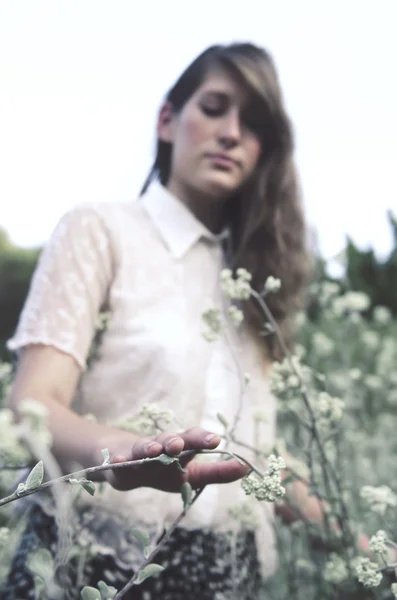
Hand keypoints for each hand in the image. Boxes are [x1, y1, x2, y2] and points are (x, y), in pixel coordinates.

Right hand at [104, 427, 248, 491]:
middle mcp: (162, 447)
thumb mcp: (191, 474)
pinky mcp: (119, 461)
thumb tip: (247, 468)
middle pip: (173, 440)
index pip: (196, 441)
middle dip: (182, 440)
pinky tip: (118, 461)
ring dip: (152, 447)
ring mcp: (139, 453)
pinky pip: (118, 461)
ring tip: (158, 450)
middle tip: (191, 443)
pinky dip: (118, 461)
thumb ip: (217, 473)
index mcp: (181, 450)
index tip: (221, 444)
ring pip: (147, 446)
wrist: (123, 463)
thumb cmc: (162, 468)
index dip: (205, 441)